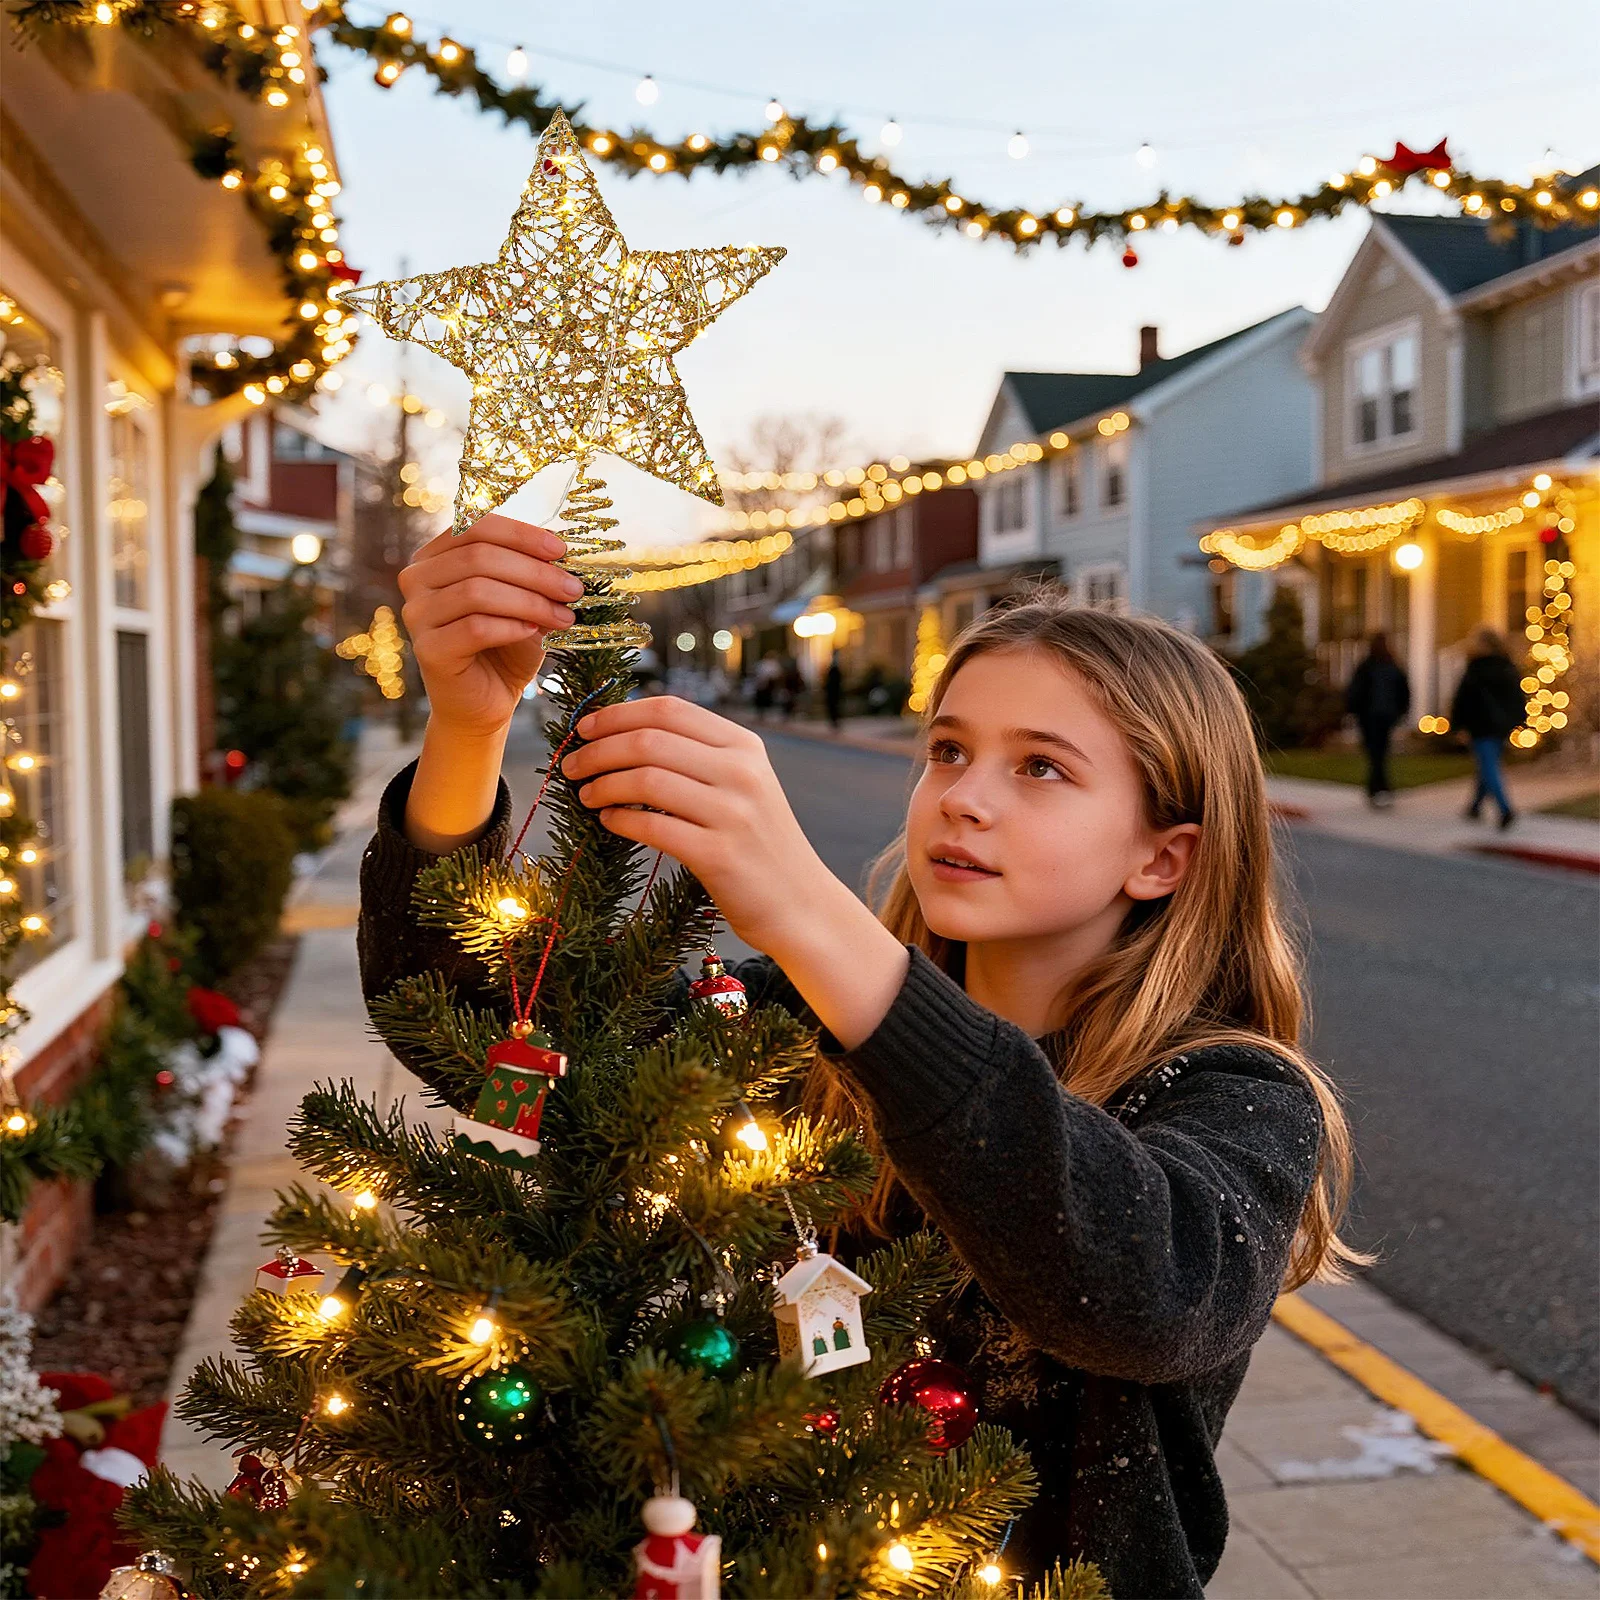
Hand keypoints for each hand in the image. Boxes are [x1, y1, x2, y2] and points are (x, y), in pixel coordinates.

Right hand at [398, 514, 585, 738]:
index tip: (562, 551)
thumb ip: (531, 571)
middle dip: (535, 572)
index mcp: (436, 556)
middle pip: (479, 557)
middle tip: (572, 590)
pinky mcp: (428, 649)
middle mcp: (417, 579)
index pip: (476, 526)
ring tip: (563, 616)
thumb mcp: (522, 599)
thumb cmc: (506, 646)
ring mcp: (417, 614)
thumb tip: (564, 550)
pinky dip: (512, 626)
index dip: (522, 535)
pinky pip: (475, 628)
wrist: (487, 701)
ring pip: (477, 591)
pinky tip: (534, 632)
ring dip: (530, 601)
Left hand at [560, 697, 832, 953]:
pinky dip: (620, 819)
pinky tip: (608, 821)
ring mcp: (733, 813)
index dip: (617, 714)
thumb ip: (700, 756)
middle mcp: (742, 772)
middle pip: (649, 740)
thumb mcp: (744, 785)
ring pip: (646, 779)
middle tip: (572, 764)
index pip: (669, 710)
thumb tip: (624, 734)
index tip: (585, 727)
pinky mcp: (719, 855)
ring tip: (587, 795)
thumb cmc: (758, 843)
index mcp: (744, 746)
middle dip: (598, 749)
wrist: (800, 904)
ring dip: (603, 784)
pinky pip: (652, 826)